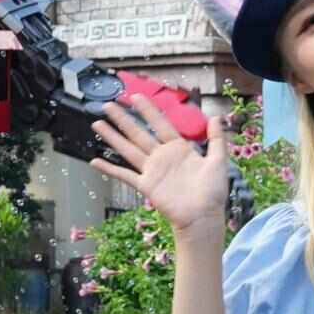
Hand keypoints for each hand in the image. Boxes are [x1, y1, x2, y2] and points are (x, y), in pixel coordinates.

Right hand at [88, 96, 228, 236]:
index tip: (135, 97)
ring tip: (97, 124)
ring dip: (112, 137)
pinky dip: (109, 169)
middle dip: (123, 119)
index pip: (160, 124)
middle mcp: (162, 157)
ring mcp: (152, 171)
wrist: (203, 217)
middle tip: (108, 105)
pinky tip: (94, 162)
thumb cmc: (213, 191)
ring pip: (128, 149)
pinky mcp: (146, 186)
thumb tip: (216, 116)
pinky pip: (125, 176)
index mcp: (178, 148)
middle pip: (138, 133)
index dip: (148, 110)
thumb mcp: (218, 161)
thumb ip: (217, 139)